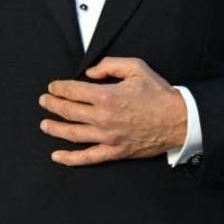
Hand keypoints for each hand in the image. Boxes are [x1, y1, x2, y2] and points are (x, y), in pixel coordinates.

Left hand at [38, 57, 187, 165]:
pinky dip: (71, 158)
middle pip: (68, 111)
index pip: (72, 91)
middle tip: (44, 101)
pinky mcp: (115, 151)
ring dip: (54, 129)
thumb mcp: (136, 67)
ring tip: (44, 125)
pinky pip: (89, 157)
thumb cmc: (158, 93)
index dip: (58, 88)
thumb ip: (109, 65)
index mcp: (106, 96)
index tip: (52, 87)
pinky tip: (57, 156)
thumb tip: (89, 72)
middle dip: (52, 105)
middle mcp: (103, 117)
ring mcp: (108, 137)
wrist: (179, 120)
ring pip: (73, 134)